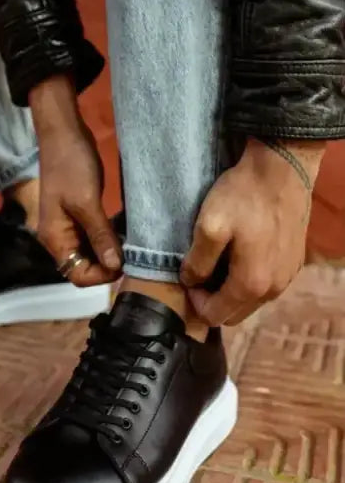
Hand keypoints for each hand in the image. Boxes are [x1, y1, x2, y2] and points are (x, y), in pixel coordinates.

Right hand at [29, 77, 121, 286]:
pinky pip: (92, 237)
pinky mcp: (78, 214)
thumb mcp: (87, 202)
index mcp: (55, 238)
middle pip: (82, 267)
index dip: (101, 275)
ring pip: (89, 253)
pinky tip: (123, 232)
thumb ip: (101, 236)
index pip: (77, 275)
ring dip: (109, 252)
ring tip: (130, 243)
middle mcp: (58, 238)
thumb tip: (115, 266)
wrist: (62, 133)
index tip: (124, 262)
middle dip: (107, 265)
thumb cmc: (70, 166)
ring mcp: (67, 226)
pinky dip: (107, 238)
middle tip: (131, 253)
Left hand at [180, 137, 325, 325]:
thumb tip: (190, 281)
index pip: (214, 315)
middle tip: (200, 271)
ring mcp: (287, 277)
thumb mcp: (210, 225)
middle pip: (234, 314)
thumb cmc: (243, 195)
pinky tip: (241, 253)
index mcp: (251, 284)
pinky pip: (266, 286)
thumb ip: (197, 260)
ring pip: (251, 302)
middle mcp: (273, 289)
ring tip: (219, 261)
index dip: (195, 301)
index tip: (189, 275)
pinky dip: (250, 279)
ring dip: (231, 291)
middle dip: (213, 301)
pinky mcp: (294, 263)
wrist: (283, 167)